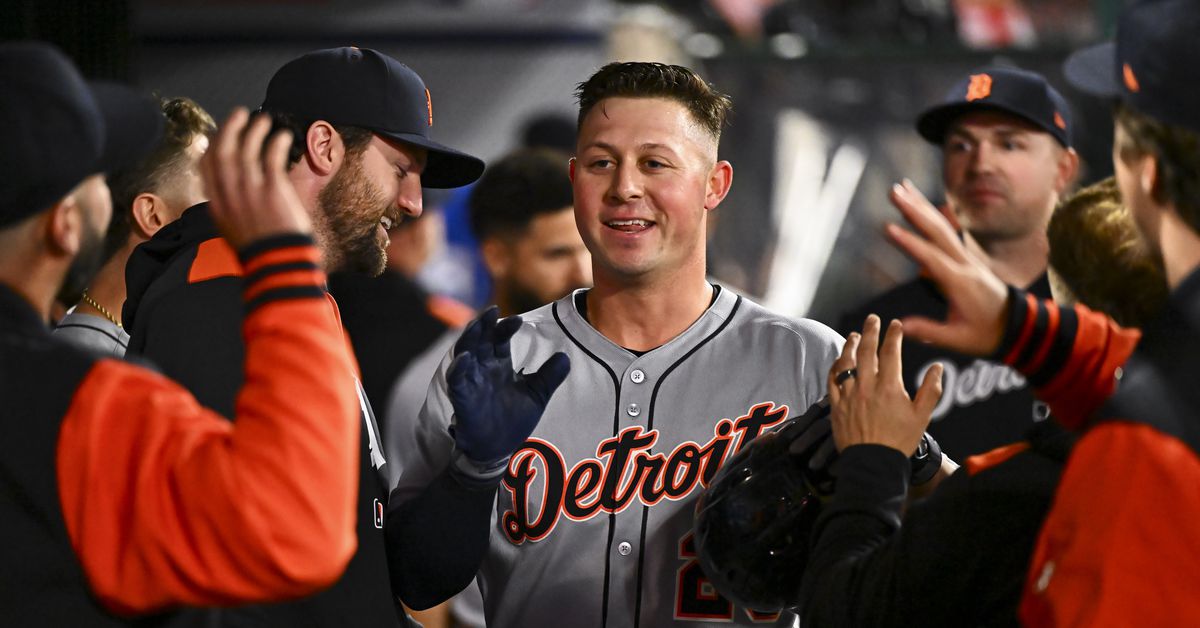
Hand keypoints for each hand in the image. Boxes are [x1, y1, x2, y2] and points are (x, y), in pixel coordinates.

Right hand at [201, 108, 312, 249]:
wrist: (278, 266)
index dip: (214, 145)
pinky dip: (276, 142)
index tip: (221, 134)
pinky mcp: (272, 190)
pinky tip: (283, 135)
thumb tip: (236, 192)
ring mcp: (250, 191)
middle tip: (240, 114)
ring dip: (255, 131)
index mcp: (218, 205)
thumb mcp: (236, 230)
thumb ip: (233, 208)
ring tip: (264, 121)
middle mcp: (229, 194)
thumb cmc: (263, 252)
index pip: (208, 166)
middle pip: (223, 151)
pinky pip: (271, 157)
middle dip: (230, 128)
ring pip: (246, 149)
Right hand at [448, 307, 570, 464]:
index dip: (506, 327)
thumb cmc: (513, 419)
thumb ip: (549, 377)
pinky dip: (458, 368)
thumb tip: (565, 357)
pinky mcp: (462, 398)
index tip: (518, 319)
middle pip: (480, 339)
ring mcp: (471, 381)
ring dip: (469, 338)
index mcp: (499, 363)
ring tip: (476, 324)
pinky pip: (456, 380)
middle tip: (491, 310)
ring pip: (465, 353)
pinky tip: (464, 359)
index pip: (500, 338)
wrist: (498, 448)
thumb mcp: (537, 395)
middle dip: (484, 324)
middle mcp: (483, 368)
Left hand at [828, 315, 942, 455]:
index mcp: (890, 387)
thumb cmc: (900, 442)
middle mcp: (867, 387)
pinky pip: (832, 380)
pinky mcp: (836, 405)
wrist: (873, 464)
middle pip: (866, 351)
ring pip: (846, 362)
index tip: (896, 324)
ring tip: (854, 335)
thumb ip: (931, 390)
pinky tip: (839, 360)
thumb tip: (938, 367)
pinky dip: (836, 366)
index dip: (894, 335)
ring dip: (850, 345)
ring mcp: (849, 395)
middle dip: (870, 331)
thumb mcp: (922, 417)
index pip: (891, 353)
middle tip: (873, 319)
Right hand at [886, 179, 1008, 355]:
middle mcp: (964, 264)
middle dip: (914, 209)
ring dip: (921, 205)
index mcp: (960, 282)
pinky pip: (946, 231)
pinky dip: (932, 215)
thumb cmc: (988, 334)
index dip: (910, 243)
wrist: (1017, 326)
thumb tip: (901, 326)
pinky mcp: (965, 258)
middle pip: (938, 231)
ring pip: (942, 226)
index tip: (888, 228)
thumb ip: (930, 331)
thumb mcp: (959, 339)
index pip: (931, 258)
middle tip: (893, 191)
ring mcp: (966, 258)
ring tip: (901, 188)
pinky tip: (919, 204)